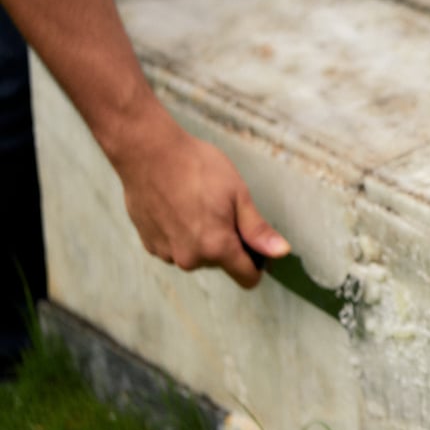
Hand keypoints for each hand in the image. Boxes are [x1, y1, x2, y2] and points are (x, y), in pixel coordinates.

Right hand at [112, 113, 290, 288]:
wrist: (148, 153)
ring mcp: (166, 253)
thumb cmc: (197, 168)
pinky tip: (177, 207)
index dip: (257, 263)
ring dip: (202, 238)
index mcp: (216, 247)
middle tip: (222, 208)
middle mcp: (190, 258)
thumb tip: (280, 252)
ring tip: (197, 204)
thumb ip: (257, 230)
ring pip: (197, 254)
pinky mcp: (149, 244)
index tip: (256, 244)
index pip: (246, 277)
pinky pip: (176, 247)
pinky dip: (180, 233)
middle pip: (221, 263)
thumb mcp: (238, 194)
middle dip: (227, 242)